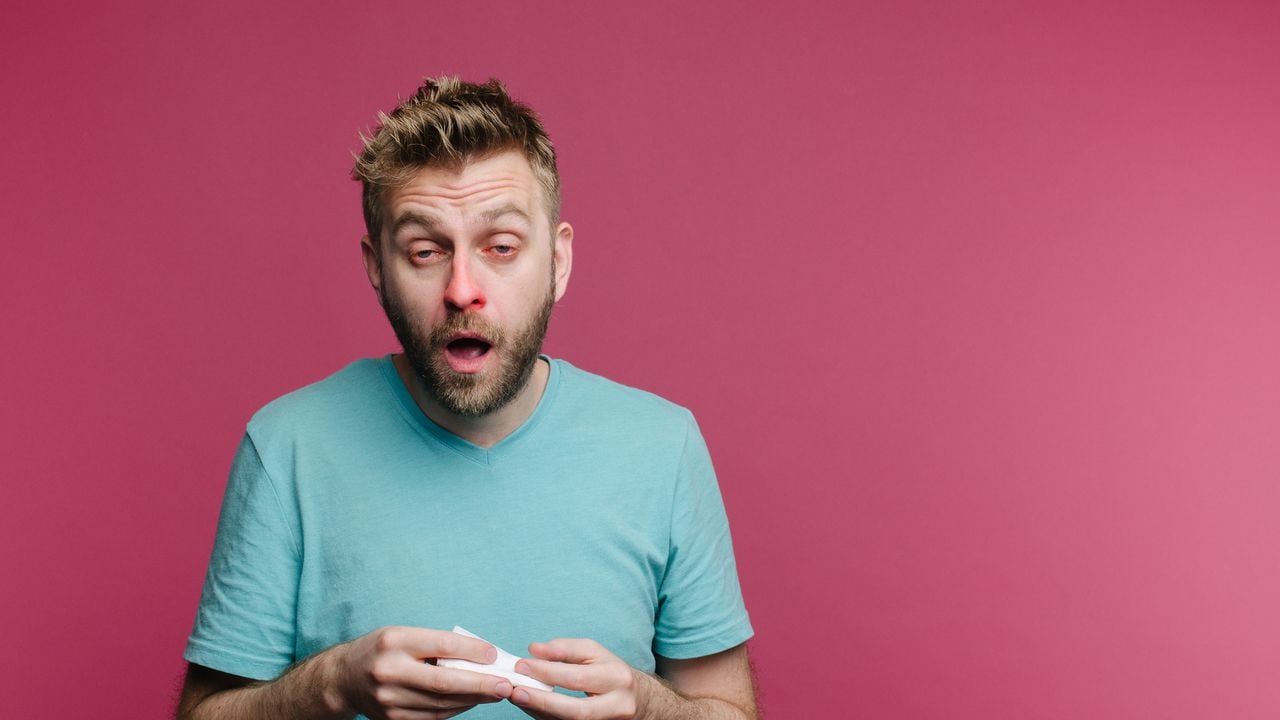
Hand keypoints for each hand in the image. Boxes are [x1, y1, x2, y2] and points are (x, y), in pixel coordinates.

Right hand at [333, 625, 513, 719]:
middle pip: (443, 682)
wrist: (344, 678)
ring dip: (473, 699)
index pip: (441, 645)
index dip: (472, 651)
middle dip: (480, 684)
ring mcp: (389, 700)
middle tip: (506, 684)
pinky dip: (456, 709)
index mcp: (393, 641)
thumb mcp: (404, 635)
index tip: (494, 654)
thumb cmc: (383, 650)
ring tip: (495, 692)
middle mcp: (389, 671)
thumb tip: (482, 656)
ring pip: (441, 703)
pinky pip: (433, 716)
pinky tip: (471, 701)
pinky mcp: (392, 719)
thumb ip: (437, 644)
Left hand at [509, 638, 650, 719]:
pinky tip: (533, 708)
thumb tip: (534, 649)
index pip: (577, 676)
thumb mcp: (594, 654)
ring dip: (542, 712)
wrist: (640, 700)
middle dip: (542, 699)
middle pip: (576, 709)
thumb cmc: (610, 673)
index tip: (522, 664)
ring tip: (519, 698)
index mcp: (617, 677)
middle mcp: (618, 705)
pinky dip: (549, 719)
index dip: (547, 671)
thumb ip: (564, 649)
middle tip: (516, 688)